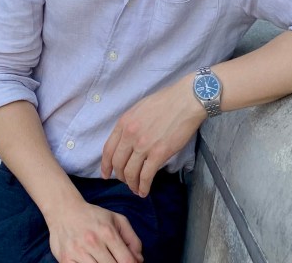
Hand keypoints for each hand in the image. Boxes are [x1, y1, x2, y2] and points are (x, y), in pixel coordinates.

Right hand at [46, 199, 143, 262]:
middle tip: (114, 260)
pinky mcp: (66, 259)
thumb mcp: (117, 220)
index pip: (127, 261)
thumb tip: (139, 260)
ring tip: (102, 260)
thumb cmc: (93, 216)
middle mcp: (93, 242)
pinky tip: (91, 262)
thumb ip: (132, 239)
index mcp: (108, 232)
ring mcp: (78, 252)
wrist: (64, 210)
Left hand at [101, 76, 206, 196]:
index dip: (105, 165)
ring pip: (130, 172)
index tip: (105, 174)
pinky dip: (143, 186)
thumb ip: (129, 125)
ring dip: (131, 184)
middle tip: (125, 181)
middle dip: (120, 176)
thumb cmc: (165, 102)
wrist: (186, 100)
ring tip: (135, 189)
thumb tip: (126, 140)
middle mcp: (130, 135)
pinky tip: (144, 191)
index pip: (108, 150)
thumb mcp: (139, 109)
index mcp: (124, 123)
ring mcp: (143, 145)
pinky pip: (146, 175)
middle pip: (117, 163)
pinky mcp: (159, 153)